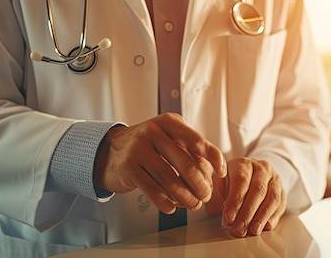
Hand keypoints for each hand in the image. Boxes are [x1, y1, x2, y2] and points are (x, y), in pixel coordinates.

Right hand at [93, 113, 226, 213]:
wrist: (110, 151)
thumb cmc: (147, 146)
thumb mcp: (169, 138)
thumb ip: (191, 148)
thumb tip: (216, 169)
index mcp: (168, 122)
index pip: (197, 141)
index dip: (213, 159)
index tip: (221, 173)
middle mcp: (153, 132)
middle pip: (185, 164)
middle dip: (200, 185)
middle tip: (206, 196)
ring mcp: (138, 148)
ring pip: (170, 180)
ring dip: (185, 197)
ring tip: (192, 204)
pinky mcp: (128, 167)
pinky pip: (153, 190)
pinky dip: (166, 202)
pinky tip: (172, 207)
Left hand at [205, 158, 286, 236]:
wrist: (253, 173)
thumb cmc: (234, 179)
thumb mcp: (221, 181)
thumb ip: (215, 194)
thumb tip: (214, 210)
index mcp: (244, 164)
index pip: (241, 180)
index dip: (235, 200)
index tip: (228, 218)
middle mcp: (262, 169)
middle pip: (258, 190)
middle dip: (247, 212)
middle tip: (239, 229)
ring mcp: (275, 180)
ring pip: (272, 198)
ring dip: (261, 217)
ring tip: (252, 231)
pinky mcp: (283, 192)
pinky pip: (281, 205)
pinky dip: (273, 217)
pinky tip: (266, 227)